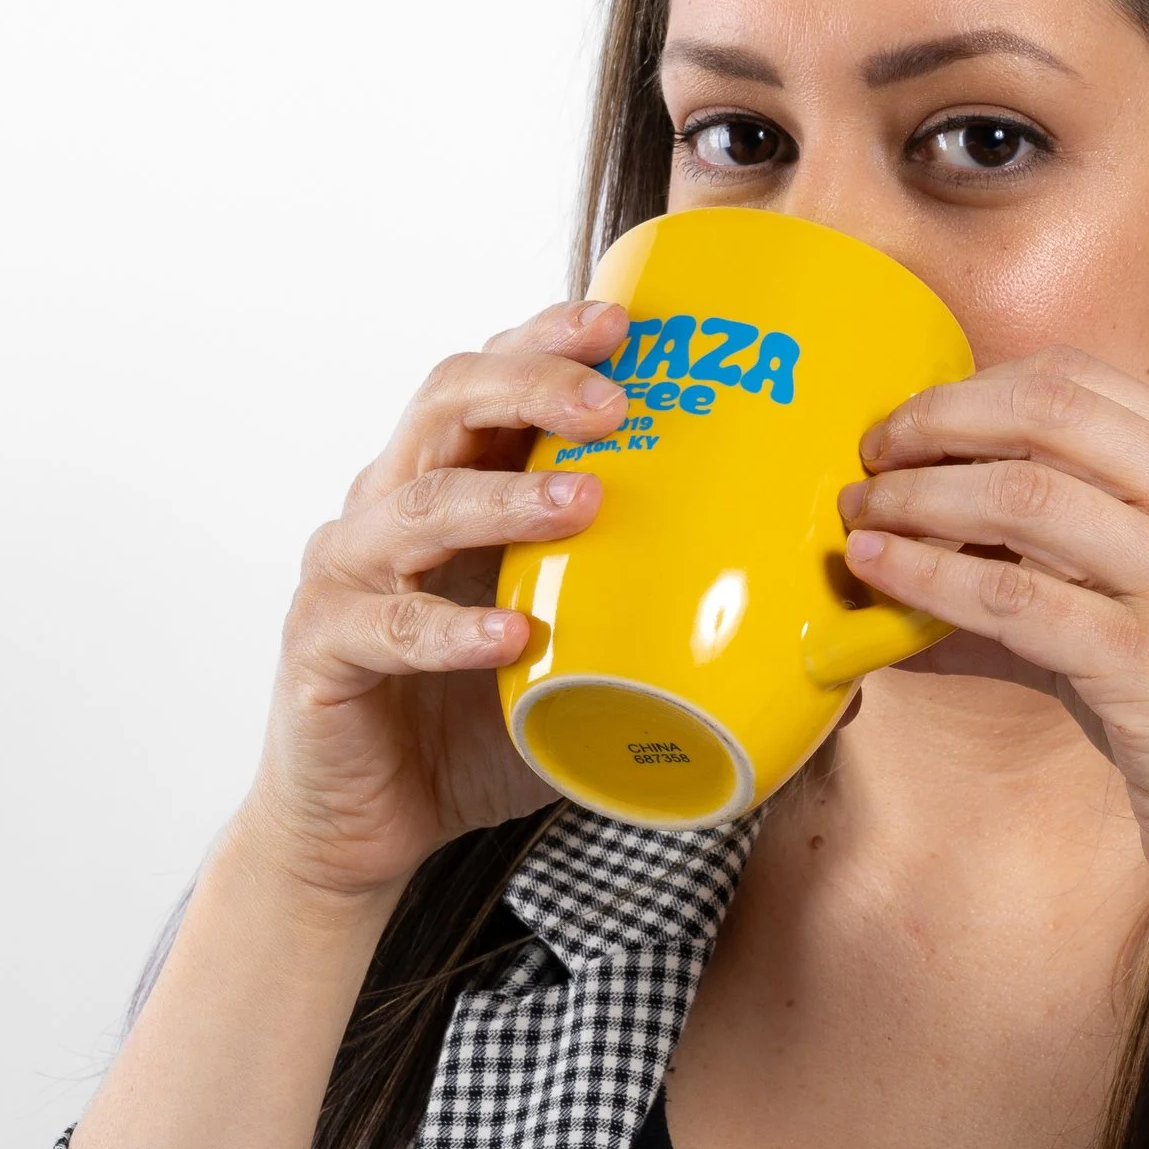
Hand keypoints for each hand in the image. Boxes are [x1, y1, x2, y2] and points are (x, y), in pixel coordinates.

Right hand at [234, 299, 628, 902]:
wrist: (370, 825)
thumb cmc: (478, 726)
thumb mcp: (589, 669)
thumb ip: (679, 638)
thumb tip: (826, 654)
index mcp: (454, 483)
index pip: (494, 376)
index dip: (551, 337)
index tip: (626, 322)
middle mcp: (392, 506)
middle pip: (447, 400)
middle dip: (533, 384)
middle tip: (612, 404)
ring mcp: (348, 574)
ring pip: (415, 502)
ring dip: (503, 495)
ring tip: (581, 502)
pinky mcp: (322, 649)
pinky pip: (383, 625)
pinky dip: (450, 629)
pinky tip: (512, 638)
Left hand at [837, 347, 1148, 922]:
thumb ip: (1096, 522)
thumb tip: (955, 486)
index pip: (1077, 382)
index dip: (971, 391)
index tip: (908, 423)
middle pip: (1046, 413)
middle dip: (935, 422)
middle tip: (869, 455)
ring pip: (1022, 498)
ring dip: (918, 499)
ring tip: (861, 516)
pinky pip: (1013, 596)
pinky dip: (929, 576)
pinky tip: (880, 574)